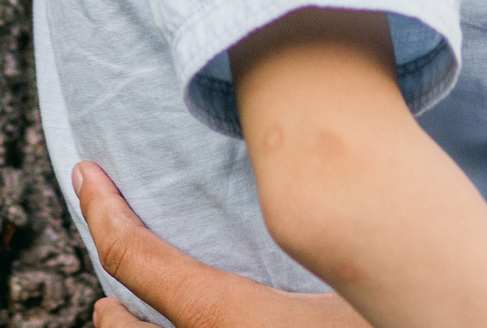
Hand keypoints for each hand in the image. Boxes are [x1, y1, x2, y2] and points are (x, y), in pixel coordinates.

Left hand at [74, 161, 365, 327]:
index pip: (132, 258)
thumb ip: (311, 230)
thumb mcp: (352, 274)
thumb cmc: (401, 318)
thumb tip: (292, 178)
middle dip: (112, 303)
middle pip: (117, 327)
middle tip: (119, 276)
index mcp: (224, 316)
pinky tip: (205, 327)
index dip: (101, 210)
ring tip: (147, 312)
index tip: (86, 173)